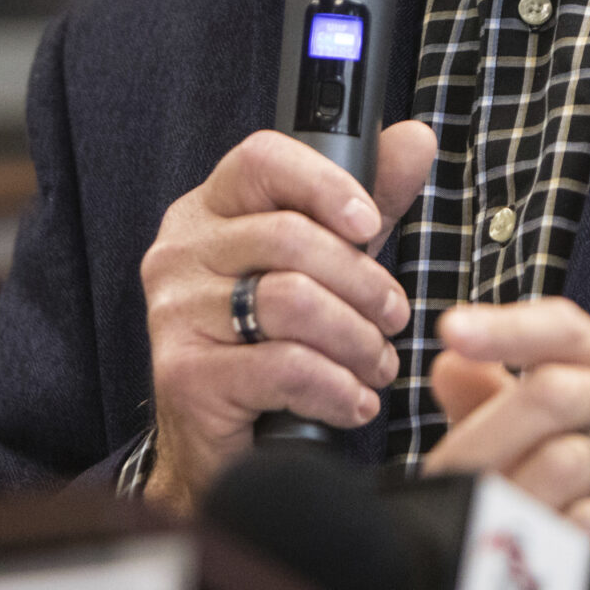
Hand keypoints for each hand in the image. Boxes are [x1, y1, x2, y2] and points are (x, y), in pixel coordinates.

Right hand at [139, 119, 436, 511]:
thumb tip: (415, 139)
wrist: (223, 451)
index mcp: (208, 211)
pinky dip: (336, 387)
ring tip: (378, 364)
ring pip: (291, 301)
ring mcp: (174, 313)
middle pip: (289, 237)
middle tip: (394, 317)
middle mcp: (180, 252)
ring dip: (356, 339)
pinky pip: (283, 366)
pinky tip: (354, 401)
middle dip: (362, 281)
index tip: (368, 224)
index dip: (324, 183)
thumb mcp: (326, 262)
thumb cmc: (274, 344)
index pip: (262, 160)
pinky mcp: (184, 375)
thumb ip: (367, 200)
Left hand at [424, 299, 589, 589]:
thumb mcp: (557, 447)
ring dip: (510, 496)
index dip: (506, 326)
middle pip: (553, 392)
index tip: (451, 329)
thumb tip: (448, 365)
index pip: (563, 328)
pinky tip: (538, 549)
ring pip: (570, 459)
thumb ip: (501, 406)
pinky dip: (558, 535)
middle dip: (482, 439)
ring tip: (480, 523)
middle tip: (440, 481)